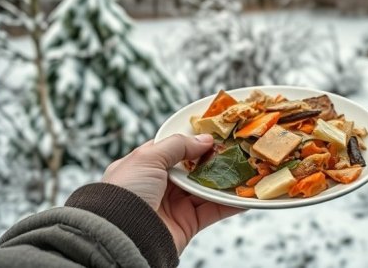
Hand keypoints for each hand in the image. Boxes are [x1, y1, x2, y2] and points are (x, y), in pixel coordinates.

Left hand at [102, 134, 242, 252]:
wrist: (123, 236)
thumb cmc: (126, 192)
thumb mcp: (148, 158)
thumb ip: (178, 145)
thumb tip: (204, 140)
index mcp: (145, 166)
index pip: (172, 148)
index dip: (192, 139)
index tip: (214, 131)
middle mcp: (159, 185)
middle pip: (193, 168)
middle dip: (214, 159)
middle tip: (235, 148)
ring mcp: (174, 204)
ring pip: (206, 188)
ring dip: (225, 180)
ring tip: (245, 167)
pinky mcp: (187, 223)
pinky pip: (213, 211)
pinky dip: (230, 204)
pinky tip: (245, 195)